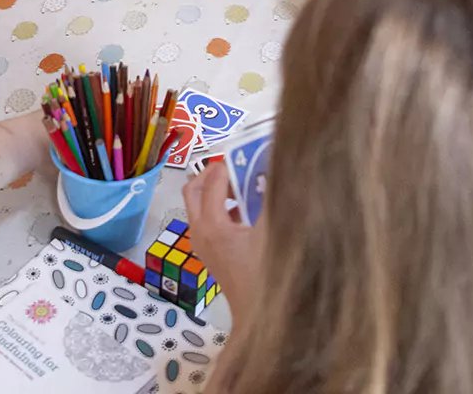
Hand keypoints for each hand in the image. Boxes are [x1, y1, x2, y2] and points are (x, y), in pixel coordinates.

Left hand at [182, 163, 263, 324]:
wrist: (260, 319)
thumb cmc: (267, 276)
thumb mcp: (274, 233)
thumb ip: (273, 200)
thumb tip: (279, 172)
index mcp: (212, 225)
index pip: (213, 181)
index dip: (228, 165)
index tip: (248, 155)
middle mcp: (199, 231)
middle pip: (193, 188)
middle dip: (211, 173)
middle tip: (234, 165)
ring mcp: (201, 243)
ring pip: (197, 204)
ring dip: (214, 189)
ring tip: (242, 183)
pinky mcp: (208, 252)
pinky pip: (206, 218)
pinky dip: (219, 205)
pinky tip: (245, 209)